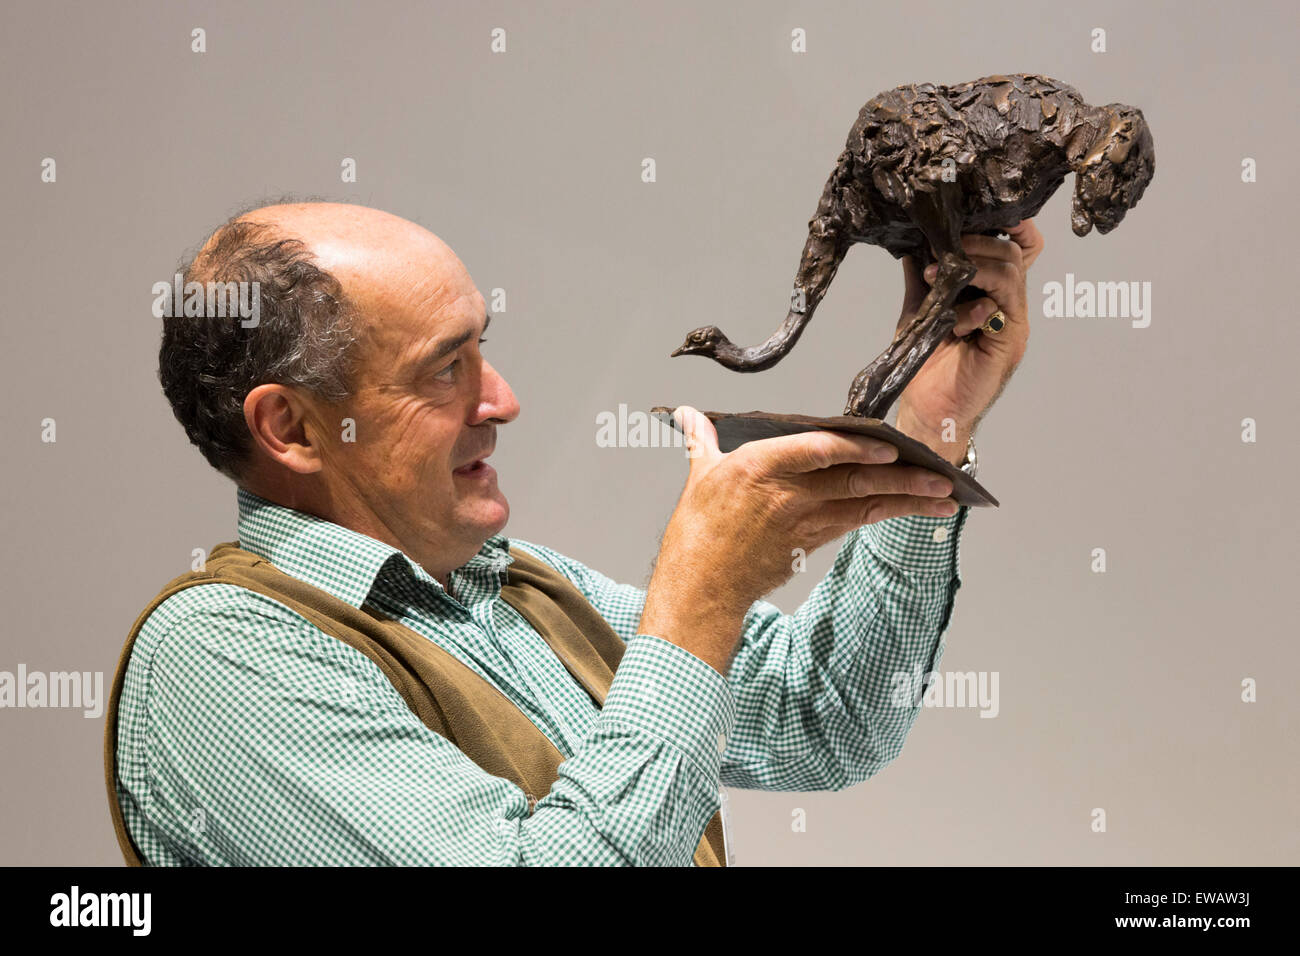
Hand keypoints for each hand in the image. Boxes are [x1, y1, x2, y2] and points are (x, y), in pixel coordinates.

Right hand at [639, 406, 959, 673]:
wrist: (700, 587)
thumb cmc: (698, 531)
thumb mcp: (699, 476)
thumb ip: (703, 439)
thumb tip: (687, 413)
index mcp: (759, 467)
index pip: (818, 450)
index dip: (857, 449)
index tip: (890, 447)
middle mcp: (788, 494)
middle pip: (855, 481)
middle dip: (903, 478)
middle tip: (943, 475)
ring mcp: (803, 522)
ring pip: (865, 506)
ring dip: (909, 501)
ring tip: (946, 496)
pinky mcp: (810, 544)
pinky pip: (856, 524)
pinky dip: (887, 515)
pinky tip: (914, 510)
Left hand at [895, 219, 1043, 462]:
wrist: (929, 411)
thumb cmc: (926, 365)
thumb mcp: (920, 310)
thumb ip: (922, 278)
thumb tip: (912, 242)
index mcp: (992, 291)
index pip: (1019, 247)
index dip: (1008, 225)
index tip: (973, 214)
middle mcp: (1008, 303)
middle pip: (1014, 251)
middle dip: (977, 241)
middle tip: (942, 246)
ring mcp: (1013, 322)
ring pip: (1010, 272)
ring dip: (973, 264)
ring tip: (939, 272)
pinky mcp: (1009, 342)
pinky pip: (1002, 306)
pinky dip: (974, 302)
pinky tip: (951, 317)